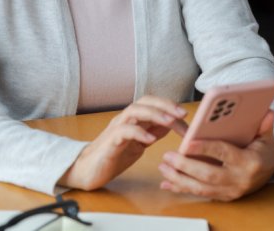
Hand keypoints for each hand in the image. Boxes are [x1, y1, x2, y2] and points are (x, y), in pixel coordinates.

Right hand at [59, 96, 187, 190]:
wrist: (87, 171)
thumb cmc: (113, 156)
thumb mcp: (139, 144)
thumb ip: (153, 132)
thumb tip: (172, 124)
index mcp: (133, 119)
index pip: (153, 104)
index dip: (170, 106)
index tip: (186, 116)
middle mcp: (124, 119)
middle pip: (145, 101)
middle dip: (165, 105)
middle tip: (182, 114)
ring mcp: (116, 128)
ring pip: (134, 111)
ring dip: (155, 114)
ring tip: (170, 121)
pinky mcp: (110, 142)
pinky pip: (123, 131)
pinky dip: (138, 132)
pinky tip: (151, 139)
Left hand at [158, 110, 273, 200]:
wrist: (270, 171)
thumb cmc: (264, 150)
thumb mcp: (266, 136)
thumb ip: (264, 125)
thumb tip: (267, 111)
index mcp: (249, 162)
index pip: (224, 154)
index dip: (205, 148)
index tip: (186, 143)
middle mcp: (240, 180)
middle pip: (209, 175)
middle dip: (186, 167)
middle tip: (168, 156)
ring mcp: (231, 191)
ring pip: (202, 188)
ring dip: (180, 179)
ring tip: (164, 167)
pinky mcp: (224, 197)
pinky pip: (201, 194)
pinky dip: (183, 189)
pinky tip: (167, 183)